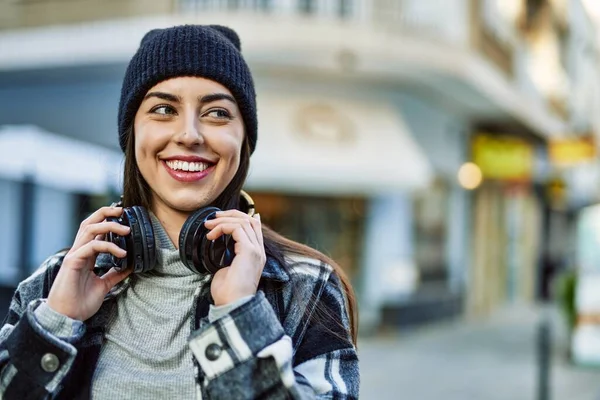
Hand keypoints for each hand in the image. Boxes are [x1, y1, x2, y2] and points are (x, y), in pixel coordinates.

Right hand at [47, 206, 132, 320]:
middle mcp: (79, 252)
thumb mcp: (104, 285)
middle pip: (89, 223)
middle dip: (105, 213)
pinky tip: (121, 253)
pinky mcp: (73, 262)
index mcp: (86, 255)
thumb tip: (130, 266)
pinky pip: (91, 247)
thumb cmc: (80, 303)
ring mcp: (75, 256)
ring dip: (109, 226)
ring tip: (127, 230)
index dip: (108, 220)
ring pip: (89, 229)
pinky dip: (108, 246)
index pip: (95, 231)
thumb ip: (115, 274)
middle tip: (123, 210)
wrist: (67, 317)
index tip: (124, 217)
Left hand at [204, 210, 265, 305]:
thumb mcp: (226, 269)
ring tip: (208, 226)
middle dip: (230, 215)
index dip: (240, 217)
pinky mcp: (249, 250)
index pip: (254, 227)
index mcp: (256, 255)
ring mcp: (256, 250)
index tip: (221, 217)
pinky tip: (211, 235)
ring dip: (223, 221)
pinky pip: (237, 228)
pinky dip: (222, 228)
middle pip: (250, 220)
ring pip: (243, 221)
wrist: (232, 304)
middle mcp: (259, 251)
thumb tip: (219, 247)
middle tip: (212, 218)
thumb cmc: (227, 293)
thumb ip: (227, 256)